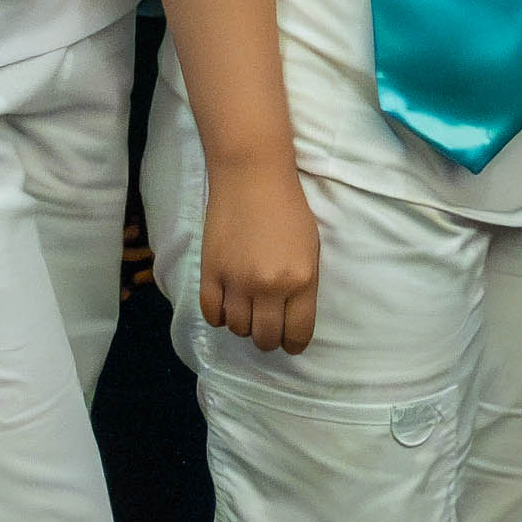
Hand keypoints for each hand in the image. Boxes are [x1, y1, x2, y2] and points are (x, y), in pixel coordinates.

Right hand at [194, 149, 321, 355]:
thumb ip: (302, 286)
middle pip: (265, 338)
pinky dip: (220, 317)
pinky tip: (226, 305)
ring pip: (238, 329)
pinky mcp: (210, 272)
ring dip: (244, 326)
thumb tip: (290, 318)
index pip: (297, 334)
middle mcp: (268, 287)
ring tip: (247, 310)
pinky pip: (211, 314)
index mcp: (300, 281)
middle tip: (268, 328)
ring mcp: (236, 281)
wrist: (251, 176)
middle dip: (269, 339)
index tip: (290, 343)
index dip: (294, 344)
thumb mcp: (311, 249)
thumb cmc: (288, 209)